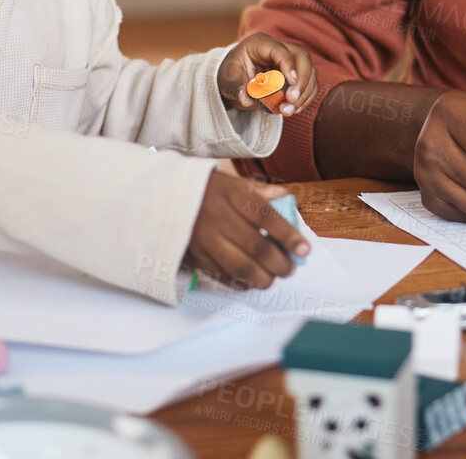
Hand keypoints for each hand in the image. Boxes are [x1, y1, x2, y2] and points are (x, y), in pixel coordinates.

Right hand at [184, 172, 308, 289]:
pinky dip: (242, 282)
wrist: (161, 198)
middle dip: (280, 263)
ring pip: (241, 267)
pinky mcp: (196, 258)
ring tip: (274, 277)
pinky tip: (252, 280)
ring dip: (264, 277)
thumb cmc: (204, 190)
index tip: (304, 250)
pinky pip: (223, 276)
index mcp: (231, 195)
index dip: (288, 235)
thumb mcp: (230, 181)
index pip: (265, 216)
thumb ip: (258, 192)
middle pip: (257, 247)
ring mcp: (206, 241)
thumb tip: (285, 196)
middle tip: (291, 268)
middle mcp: (219, 218)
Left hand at [219, 33, 316, 114]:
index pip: (280, 50)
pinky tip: (294, 109)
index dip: (288, 65)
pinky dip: (305, 98)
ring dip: (304, 94)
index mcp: (261, 44)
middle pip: (303, 59)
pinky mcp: (296, 76)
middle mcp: (280, 49)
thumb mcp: (228, 79)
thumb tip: (246, 98)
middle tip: (292, 100)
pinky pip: (309, 85)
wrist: (235, 79)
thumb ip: (237, 87)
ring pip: (310, 73)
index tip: (291, 82)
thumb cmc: (232, 74)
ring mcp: (291, 62)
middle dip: (302, 81)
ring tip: (288, 110)